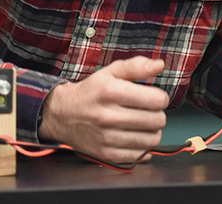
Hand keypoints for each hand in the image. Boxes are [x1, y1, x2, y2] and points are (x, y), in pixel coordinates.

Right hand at [38, 56, 168, 163]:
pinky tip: (134, 137)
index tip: (154, 98)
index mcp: (112, 92)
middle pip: (157, 121)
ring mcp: (107, 138)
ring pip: (152, 140)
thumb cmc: (90, 92)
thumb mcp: (110, 72)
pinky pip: (139, 155)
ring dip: (152, 131)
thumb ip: (137, 66)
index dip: (161, 98)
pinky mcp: (106, 154)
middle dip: (157, 114)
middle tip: (147, 111)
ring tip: (142, 124)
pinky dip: (142, 147)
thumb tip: (160, 65)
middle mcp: (109, 116)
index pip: (158, 100)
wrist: (60, 115)